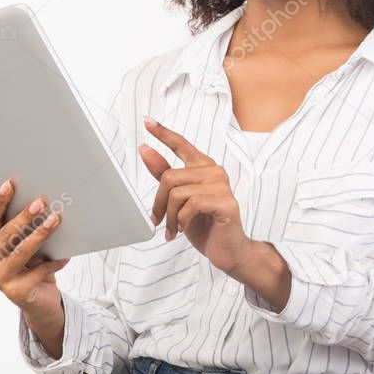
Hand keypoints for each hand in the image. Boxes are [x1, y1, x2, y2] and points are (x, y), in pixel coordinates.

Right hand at [0, 178, 69, 324]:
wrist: (39, 300)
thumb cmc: (31, 265)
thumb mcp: (25, 244)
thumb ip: (24, 228)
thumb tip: (41, 202)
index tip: (10, 184)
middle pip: (6, 234)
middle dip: (24, 217)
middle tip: (41, 201)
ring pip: (21, 252)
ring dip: (40, 235)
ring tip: (55, 220)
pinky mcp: (15, 292)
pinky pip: (38, 271)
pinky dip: (53, 262)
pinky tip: (65, 255)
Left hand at [139, 116, 254, 275]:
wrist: (228, 251)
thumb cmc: (205, 225)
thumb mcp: (179, 200)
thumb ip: (164, 174)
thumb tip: (145, 150)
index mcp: (203, 167)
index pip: (181, 144)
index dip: (163, 133)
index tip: (147, 121)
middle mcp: (214, 171)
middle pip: (170, 177)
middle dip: (159, 203)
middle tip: (158, 220)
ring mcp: (222, 186)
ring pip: (177, 193)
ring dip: (170, 216)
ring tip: (173, 229)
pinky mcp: (226, 202)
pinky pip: (191, 204)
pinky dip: (181, 220)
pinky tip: (184, 229)